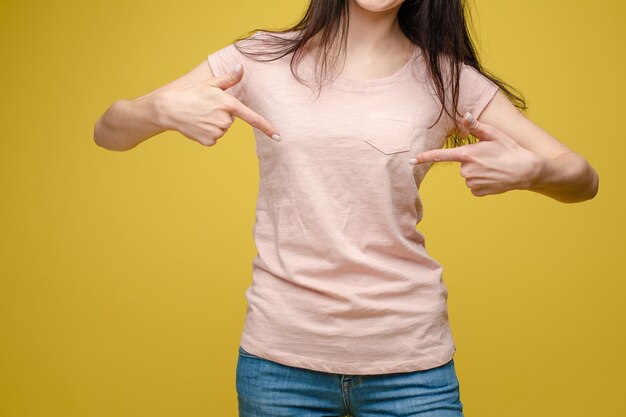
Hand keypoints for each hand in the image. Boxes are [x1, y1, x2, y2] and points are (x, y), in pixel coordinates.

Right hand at [157, 64, 280, 145]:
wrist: (169, 109)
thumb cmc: (192, 94)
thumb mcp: (211, 84)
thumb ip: (229, 79)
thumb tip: (240, 67)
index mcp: (228, 104)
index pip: (253, 118)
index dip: (267, 128)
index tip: (279, 137)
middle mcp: (225, 120)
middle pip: (231, 120)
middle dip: (221, 114)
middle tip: (206, 108)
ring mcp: (218, 132)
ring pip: (223, 129)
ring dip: (214, 123)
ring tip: (200, 116)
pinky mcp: (210, 141)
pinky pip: (214, 138)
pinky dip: (207, 132)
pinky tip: (197, 125)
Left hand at [409, 112, 542, 195]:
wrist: (526, 170)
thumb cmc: (509, 149)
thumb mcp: (493, 134)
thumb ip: (476, 126)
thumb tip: (464, 116)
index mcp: (467, 154)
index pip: (441, 156)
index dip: (424, 158)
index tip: (410, 161)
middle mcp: (466, 170)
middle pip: (461, 164)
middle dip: (472, 160)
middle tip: (490, 158)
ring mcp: (471, 182)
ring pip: (468, 175)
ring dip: (478, 171)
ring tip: (494, 168)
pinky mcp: (477, 192)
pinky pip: (473, 185)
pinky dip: (482, 181)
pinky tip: (494, 178)